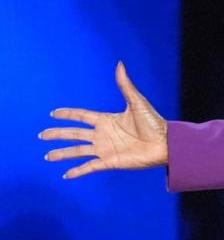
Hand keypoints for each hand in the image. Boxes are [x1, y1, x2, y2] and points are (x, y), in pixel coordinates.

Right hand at [39, 61, 168, 178]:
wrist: (165, 143)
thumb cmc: (154, 123)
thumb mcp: (137, 102)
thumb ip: (125, 85)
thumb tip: (120, 64)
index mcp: (107, 120)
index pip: (81, 116)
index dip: (67, 114)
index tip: (53, 113)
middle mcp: (103, 135)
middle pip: (74, 134)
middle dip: (57, 134)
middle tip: (41, 135)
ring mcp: (105, 149)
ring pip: (77, 151)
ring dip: (62, 154)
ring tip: (47, 156)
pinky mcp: (109, 161)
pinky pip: (89, 167)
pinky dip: (77, 171)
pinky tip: (66, 175)